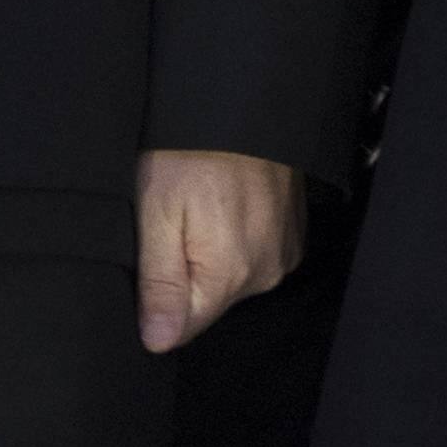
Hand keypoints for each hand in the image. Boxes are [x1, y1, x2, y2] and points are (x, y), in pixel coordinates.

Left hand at [139, 150, 304, 351]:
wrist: (240, 104)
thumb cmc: (190, 151)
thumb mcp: (156, 213)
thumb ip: (159, 283)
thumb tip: (158, 342)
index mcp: (228, 275)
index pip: (183, 326)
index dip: (157, 298)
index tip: (153, 253)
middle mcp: (265, 273)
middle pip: (209, 301)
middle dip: (185, 272)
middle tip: (176, 221)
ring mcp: (284, 252)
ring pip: (232, 278)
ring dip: (212, 254)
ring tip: (201, 206)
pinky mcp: (293, 234)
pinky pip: (254, 255)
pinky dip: (237, 238)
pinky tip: (225, 203)